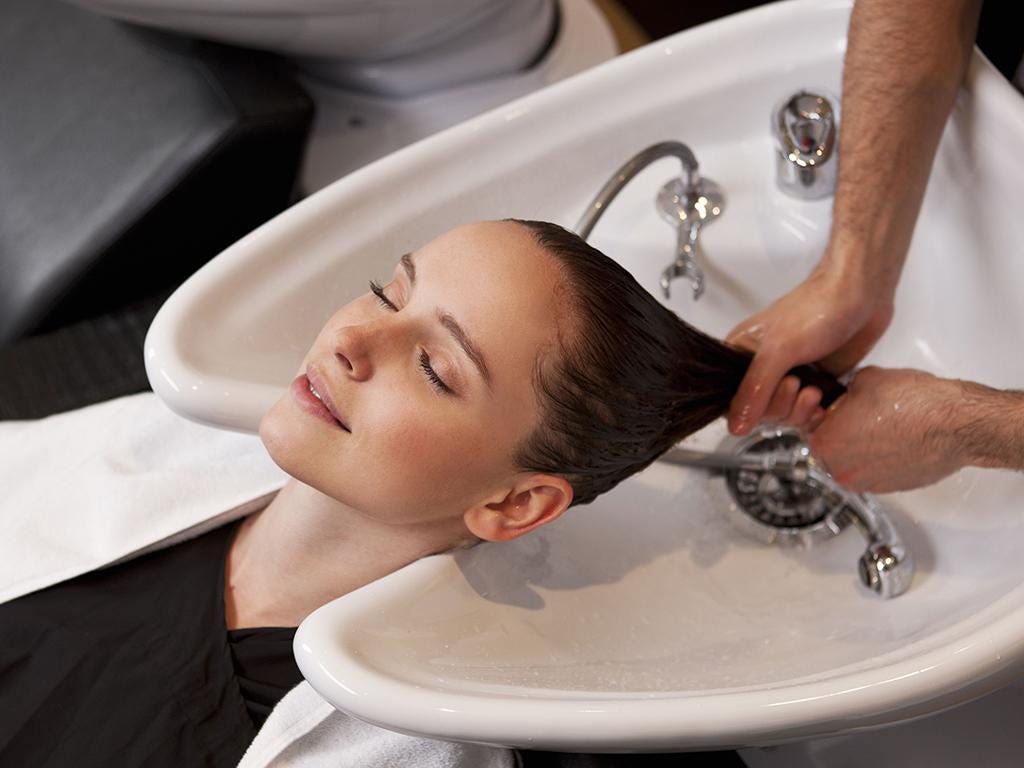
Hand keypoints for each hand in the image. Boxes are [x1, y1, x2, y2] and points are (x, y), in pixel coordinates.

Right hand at [726, 262, 893, 434]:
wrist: (861, 295)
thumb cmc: (816, 308)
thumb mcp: (779, 350)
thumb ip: (755, 389)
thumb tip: (736, 425)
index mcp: (740, 354)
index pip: (729, 398)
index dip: (746, 407)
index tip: (766, 398)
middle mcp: (762, 368)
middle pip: (758, 412)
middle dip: (780, 406)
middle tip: (796, 384)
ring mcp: (788, 376)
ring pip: (783, 415)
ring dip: (799, 410)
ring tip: (813, 390)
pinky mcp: (813, 383)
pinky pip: (805, 413)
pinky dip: (813, 415)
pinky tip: (822, 404)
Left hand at [806, 367, 967, 492]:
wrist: (956, 425)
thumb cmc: (914, 403)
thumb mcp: (866, 378)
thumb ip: (846, 390)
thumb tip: (848, 394)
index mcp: (825, 442)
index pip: (811, 427)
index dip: (828, 413)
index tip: (840, 407)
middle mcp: (841, 469)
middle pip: (831, 448)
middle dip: (844, 432)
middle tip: (864, 416)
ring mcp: (867, 483)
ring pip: (853, 462)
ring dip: (862, 447)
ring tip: (884, 426)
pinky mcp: (890, 489)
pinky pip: (875, 472)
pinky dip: (881, 459)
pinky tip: (897, 440)